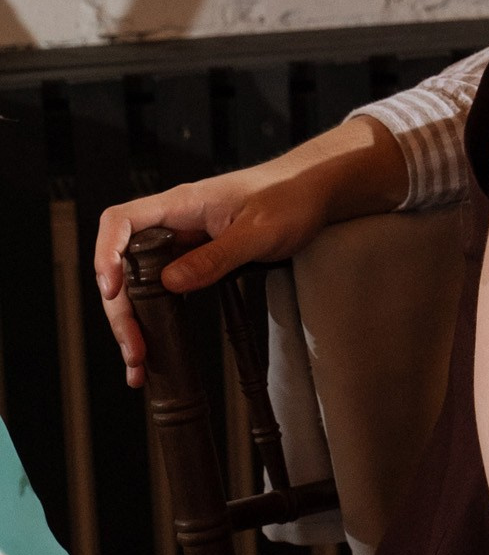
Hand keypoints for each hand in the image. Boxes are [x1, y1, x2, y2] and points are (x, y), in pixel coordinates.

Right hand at [93, 161, 342, 387]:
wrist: (314, 192)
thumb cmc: (291, 199)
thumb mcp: (259, 232)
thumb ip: (216, 257)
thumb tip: (171, 283)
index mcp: (181, 204)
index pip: (121, 221)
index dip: (107, 254)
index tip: (112, 291)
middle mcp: (174, 222)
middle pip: (124, 262)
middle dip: (122, 308)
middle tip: (134, 349)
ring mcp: (182, 241)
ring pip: (141, 280)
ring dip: (135, 319)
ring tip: (138, 361)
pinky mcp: (196, 257)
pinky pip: (164, 286)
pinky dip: (157, 316)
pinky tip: (156, 343)